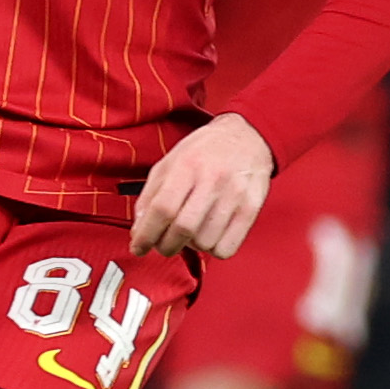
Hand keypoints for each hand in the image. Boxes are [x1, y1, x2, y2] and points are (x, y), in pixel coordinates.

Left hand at [132, 114, 274, 257]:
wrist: (246, 138)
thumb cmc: (205, 152)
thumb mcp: (170, 163)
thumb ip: (150, 195)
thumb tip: (139, 230)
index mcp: (187, 166)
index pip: (163, 208)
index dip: (146, 234)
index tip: (139, 247)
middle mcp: (212, 180)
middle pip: (183, 229)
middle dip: (166, 246)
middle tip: (162, 245)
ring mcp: (234, 195)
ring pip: (205, 242)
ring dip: (191, 246)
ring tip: (192, 232)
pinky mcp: (251, 209)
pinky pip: (226, 248)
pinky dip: (213, 249)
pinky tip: (211, 234)